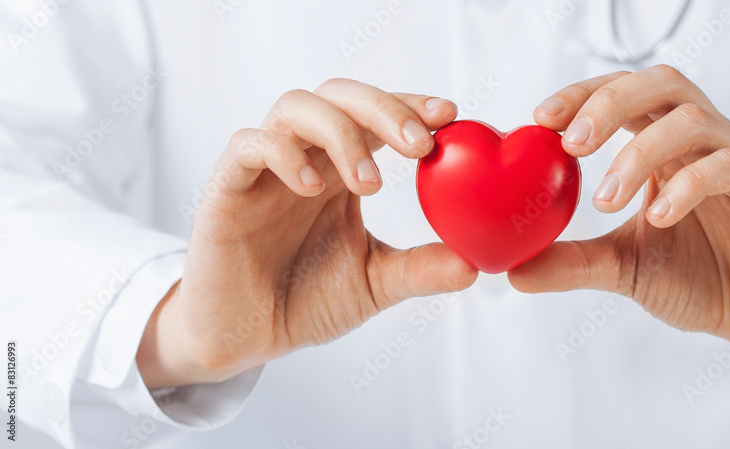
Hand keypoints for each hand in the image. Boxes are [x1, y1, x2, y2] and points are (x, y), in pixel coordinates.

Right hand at [137, 80, 477, 388]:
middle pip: (341, 96)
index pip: (377, 115)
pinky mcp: (228, 188)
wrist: (243, 339)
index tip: (450, 115)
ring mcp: (265, 169)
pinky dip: (284, 153)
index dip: (411, 105)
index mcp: (342, 170)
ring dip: (341, 133)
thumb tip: (475, 264)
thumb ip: (419, 270)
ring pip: (297, 107)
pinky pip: (249, 145)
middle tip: (421, 144)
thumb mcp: (374, 284)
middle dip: (385, 109)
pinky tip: (312, 186)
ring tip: (369, 183)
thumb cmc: (304, 301)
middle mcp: (306, 157)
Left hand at [509, 67, 729, 377]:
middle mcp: (704, 141)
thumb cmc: (702, 278)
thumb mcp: (625, 268)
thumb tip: (513, 270)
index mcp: (666, 146)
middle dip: (610, 104)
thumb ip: (575, 262)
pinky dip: (688, 184)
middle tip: (572, 143)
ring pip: (693, 120)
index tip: (542, 119)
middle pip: (662, 85)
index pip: (625, 94)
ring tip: (607, 198)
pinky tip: (657, 217)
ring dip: (641, 153)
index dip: (584, 95)